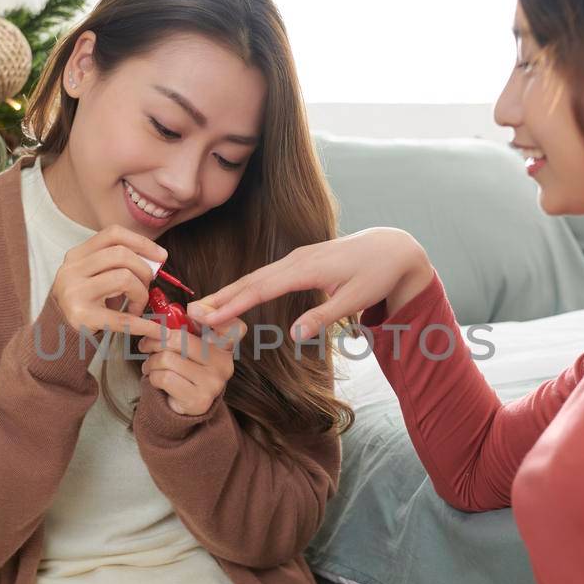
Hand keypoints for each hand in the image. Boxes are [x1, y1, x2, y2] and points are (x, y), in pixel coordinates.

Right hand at [50, 225, 169, 340]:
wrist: (56, 331)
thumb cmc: (86, 300)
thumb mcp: (95, 275)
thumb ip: (118, 263)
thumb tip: (156, 257)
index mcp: (77, 255)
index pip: (113, 234)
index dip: (141, 242)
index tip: (161, 256)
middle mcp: (72, 270)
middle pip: (121, 254)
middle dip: (144, 270)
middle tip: (147, 286)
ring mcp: (74, 292)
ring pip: (124, 278)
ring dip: (141, 294)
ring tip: (137, 306)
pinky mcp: (81, 317)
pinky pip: (122, 318)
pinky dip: (145, 325)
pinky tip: (157, 330)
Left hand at [138, 316, 245, 416]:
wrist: (186, 406)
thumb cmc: (185, 370)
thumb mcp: (190, 347)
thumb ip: (186, 328)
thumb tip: (166, 315)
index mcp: (225, 347)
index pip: (234, 326)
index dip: (212, 314)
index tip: (192, 312)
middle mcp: (224, 364)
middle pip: (181, 340)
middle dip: (156, 341)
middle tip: (146, 345)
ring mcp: (213, 383)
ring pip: (168, 359)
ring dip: (151, 362)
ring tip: (150, 365)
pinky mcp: (199, 399)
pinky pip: (165, 378)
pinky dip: (153, 376)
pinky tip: (155, 378)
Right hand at [187, 228, 434, 341]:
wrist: (390, 247)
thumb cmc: (376, 273)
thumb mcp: (356, 298)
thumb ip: (324, 316)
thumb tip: (295, 335)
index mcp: (307, 268)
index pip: (261, 289)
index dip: (234, 304)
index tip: (210, 317)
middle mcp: (296, 260)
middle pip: (251, 281)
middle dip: (220, 298)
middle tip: (193, 316)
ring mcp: (296, 259)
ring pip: (255, 277)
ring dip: (228, 293)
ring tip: (204, 309)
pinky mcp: (299, 262)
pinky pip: (265, 275)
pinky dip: (245, 288)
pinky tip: (233, 298)